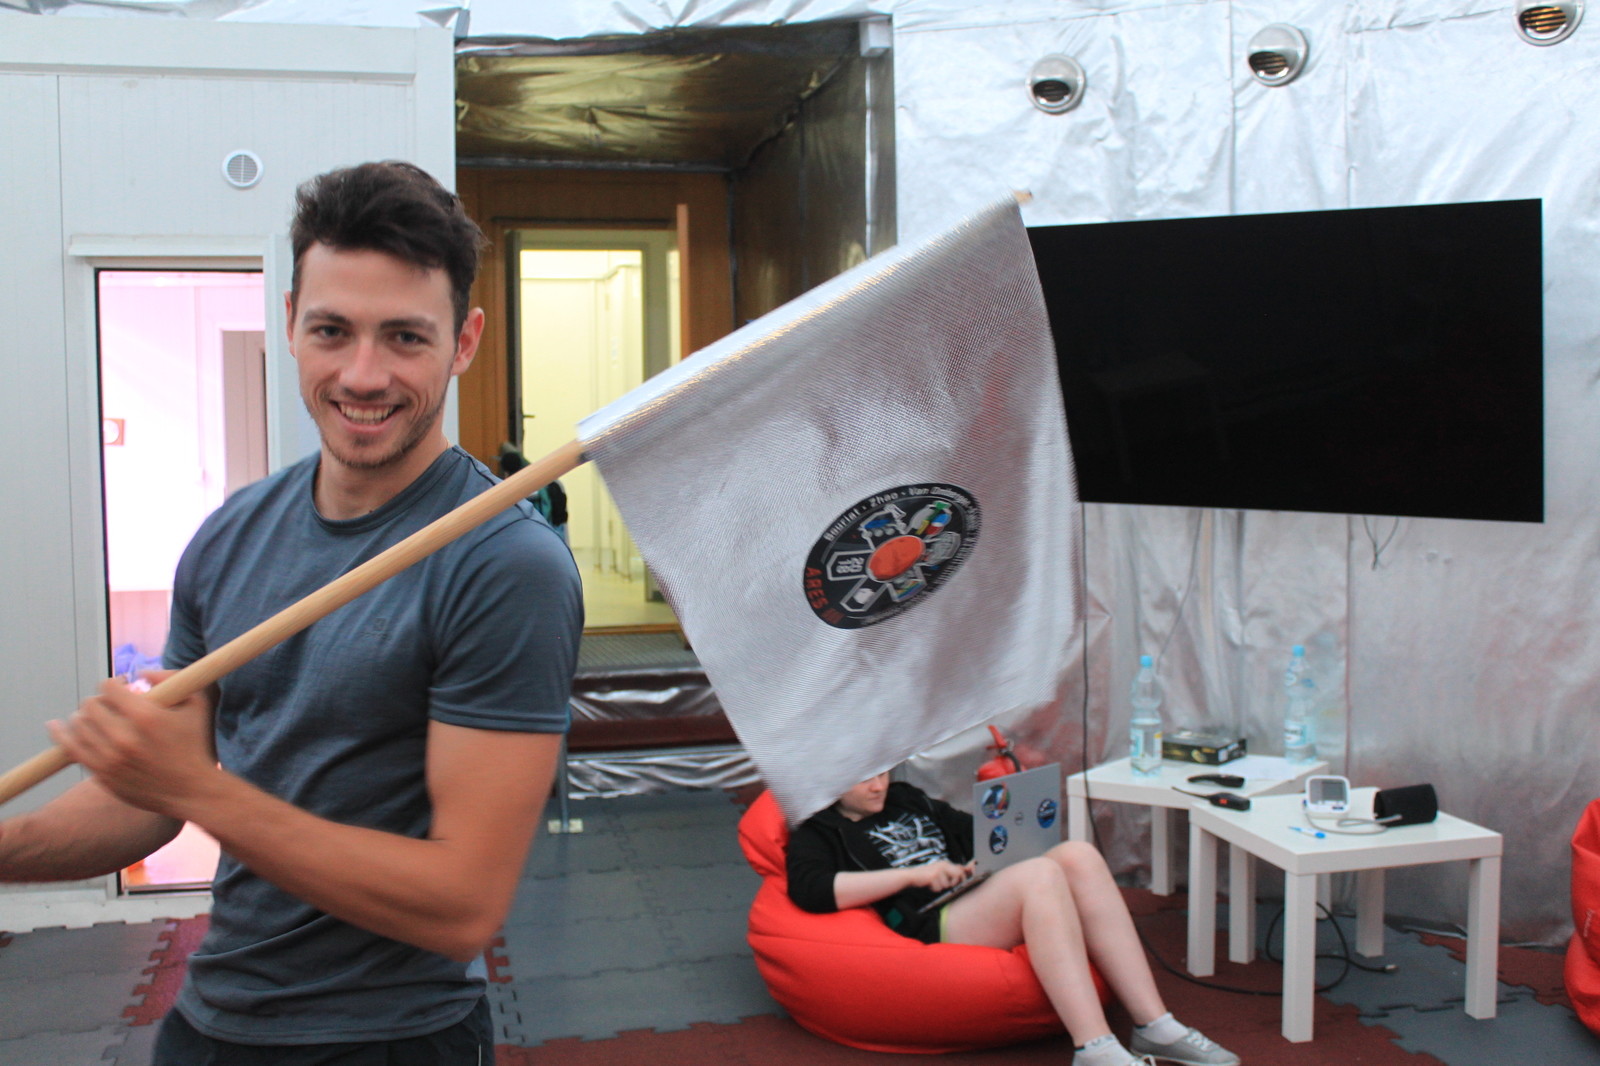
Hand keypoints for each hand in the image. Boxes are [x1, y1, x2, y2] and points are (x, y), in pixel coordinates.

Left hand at [48, 672, 218, 819]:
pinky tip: (57, 726)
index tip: (121, 687)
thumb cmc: (195, 746)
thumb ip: (170, 679)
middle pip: (91, 705)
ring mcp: (109, 758)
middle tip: (109, 705)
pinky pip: (71, 748)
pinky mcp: (101, 774)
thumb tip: (140, 673)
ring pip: (78, 724)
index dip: (114, 683)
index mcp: (146, 716)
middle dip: (99, 701)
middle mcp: (124, 736)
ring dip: (82, 716)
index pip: (109, 687)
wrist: (191, 791)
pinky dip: (61, 734)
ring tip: (91, 717)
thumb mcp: (196, 704)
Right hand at [907, 859, 975, 892]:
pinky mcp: (933, 876)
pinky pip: (939, 888)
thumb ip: (951, 872)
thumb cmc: (926, 876)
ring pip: (948, 884)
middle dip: (955, 883)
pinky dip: (935, 889)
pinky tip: (930, 884)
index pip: (961, 867)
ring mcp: (939, 870)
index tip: (974, 868)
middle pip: (959, 875)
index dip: (969, 870)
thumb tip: (964, 871)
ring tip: (934, 883)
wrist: (911, 876)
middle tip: (947, 884)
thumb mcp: (939, 872)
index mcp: (946, 864)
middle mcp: (943, 865)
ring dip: (942, 887)